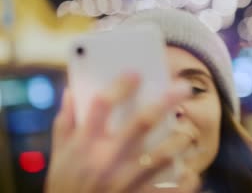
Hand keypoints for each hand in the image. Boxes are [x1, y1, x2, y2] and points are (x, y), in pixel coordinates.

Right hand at [46, 74, 200, 192]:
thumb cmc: (67, 185)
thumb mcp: (59, 155)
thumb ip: (66, 122)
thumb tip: (72, 90)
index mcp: (85, 145)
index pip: (102, 105)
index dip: (120, 86)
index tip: (136, 73)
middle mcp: (106, 160)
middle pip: (143, 122)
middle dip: (166, 101)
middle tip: (184, 87)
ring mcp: (125, 182)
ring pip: (164, 154)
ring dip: (180, 140)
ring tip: (186, 135)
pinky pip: (173, 188)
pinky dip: (186, 178)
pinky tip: (188, 171)